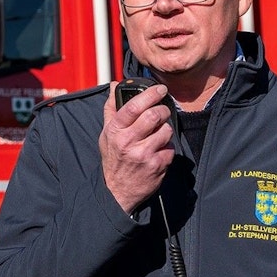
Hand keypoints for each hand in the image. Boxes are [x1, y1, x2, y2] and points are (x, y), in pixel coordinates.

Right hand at [100, 82, 174, 213]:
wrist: (117, 191)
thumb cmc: (113, 159)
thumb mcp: (106, 134)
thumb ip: (111, 109)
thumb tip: (114, 85)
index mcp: (115, 131)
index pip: (134, 106)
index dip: (150, 94)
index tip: (160, 89)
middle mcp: (128, 142)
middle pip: (154, 115)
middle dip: (163, 111)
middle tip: (162, 112)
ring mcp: (143, 154)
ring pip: (165, 131)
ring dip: (165, 130)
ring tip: (157, 136)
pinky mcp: (157, 165)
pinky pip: (170, 148)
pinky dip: (167, 148)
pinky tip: (157, 152)